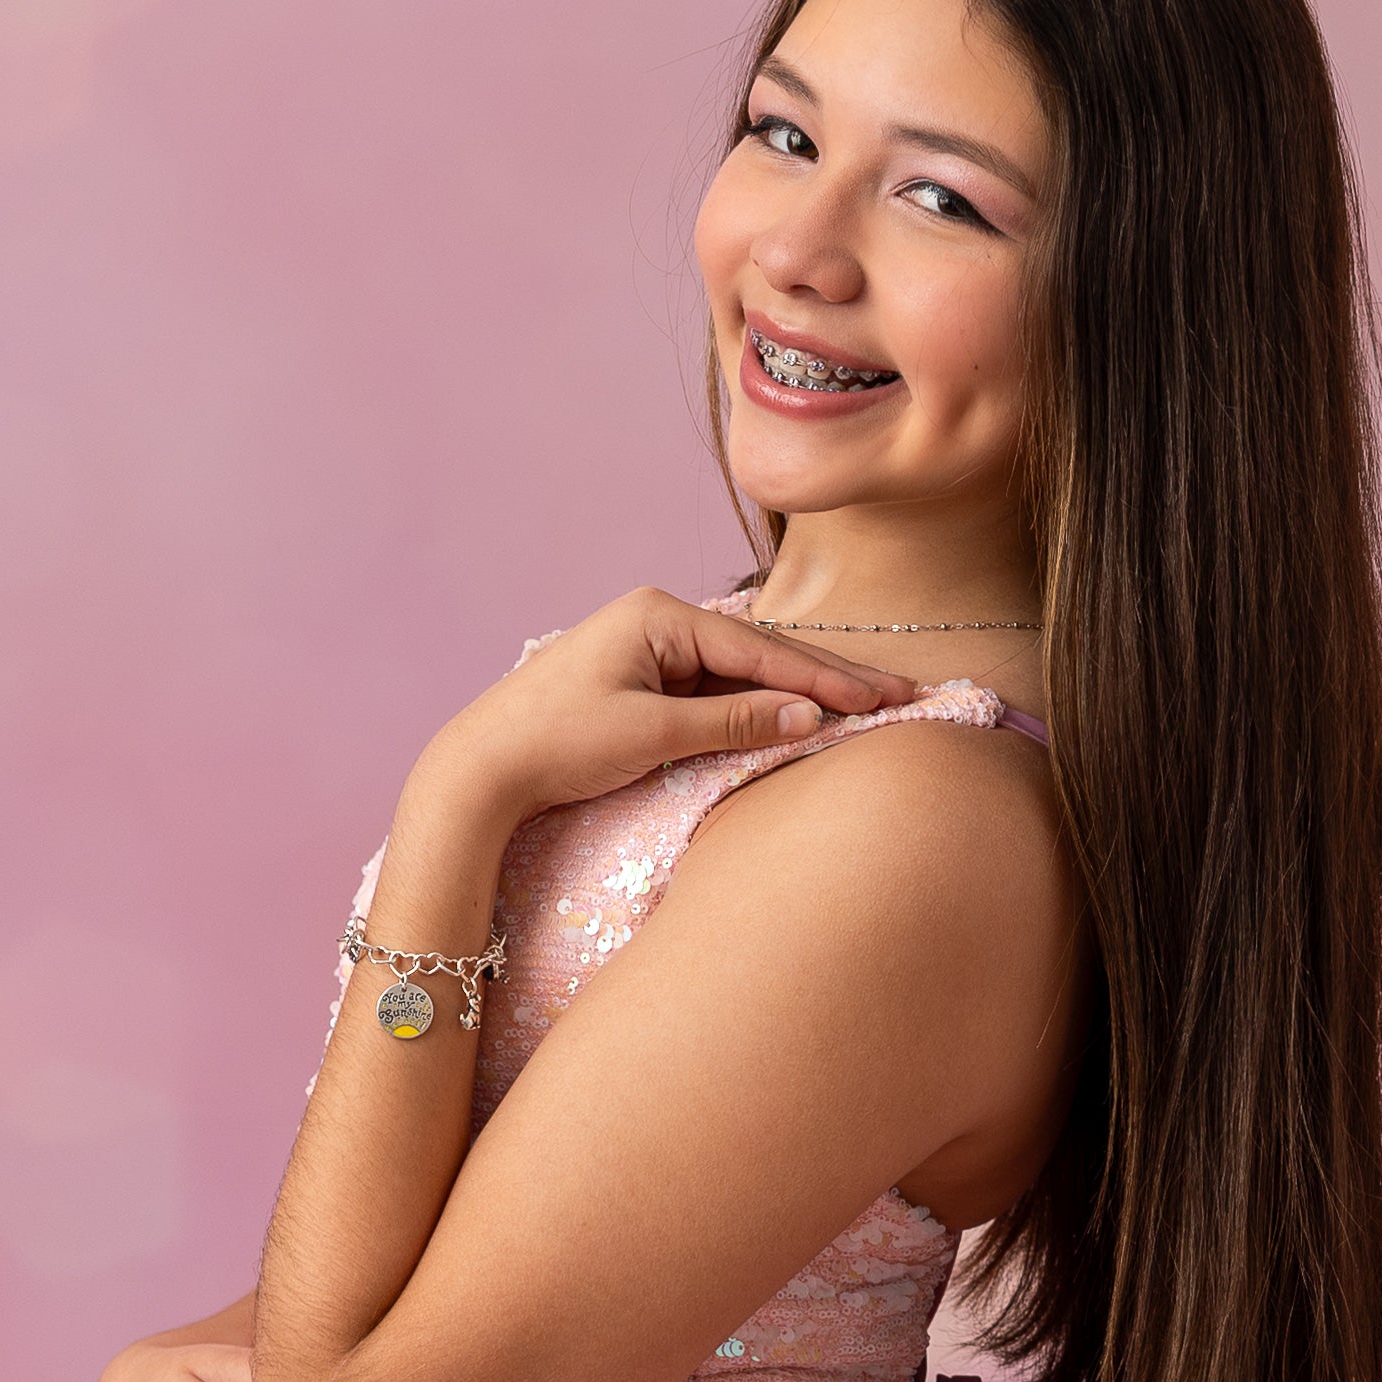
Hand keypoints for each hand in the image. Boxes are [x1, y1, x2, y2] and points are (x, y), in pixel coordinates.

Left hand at [409, 585, 895, 842]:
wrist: (481, 766)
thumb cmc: (556, 744)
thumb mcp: (651, 734)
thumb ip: (732, 722)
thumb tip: (806, 715)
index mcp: (659, 615)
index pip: (763, 651)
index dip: (828, 678)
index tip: (883, 697)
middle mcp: (659, 619)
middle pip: (762, 652)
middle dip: (831, 677)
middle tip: (901, 692)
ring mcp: (652, 648)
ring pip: (744, 671)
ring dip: (802, 691)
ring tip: (868, 703)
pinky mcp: (645, 680)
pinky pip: (717, 690)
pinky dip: (761, 704)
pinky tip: (803, 714)